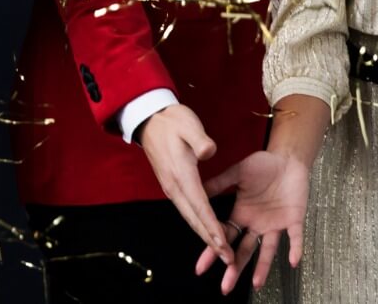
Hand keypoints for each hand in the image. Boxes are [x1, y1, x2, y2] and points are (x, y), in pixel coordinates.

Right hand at [138, 104, 232, 265]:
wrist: (149, 118)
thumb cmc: (171, 121)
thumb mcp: (188, 124)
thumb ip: (200, 139)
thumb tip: (210, 151)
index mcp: (182, 174)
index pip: (200, 206)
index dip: (212, 227)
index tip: (224, 244)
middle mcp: (175, 186)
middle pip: (194, 218)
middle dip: (211, 240)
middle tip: (227, 258)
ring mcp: (171, 187)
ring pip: (190, 217)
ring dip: (205, 235)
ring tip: (220, 251)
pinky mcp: (172, 185)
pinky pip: (187, 210)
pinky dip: (198, 224)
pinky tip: (208, 230)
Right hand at [196, 150, 309, 293]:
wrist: (287, 159)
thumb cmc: (263, 164)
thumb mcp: (237, 172)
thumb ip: (220, 182)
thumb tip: (199, 190)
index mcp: (241, 213)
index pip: (224, 237)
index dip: (213, 251)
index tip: (201, 267)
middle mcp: (256, 224)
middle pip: (243, 251)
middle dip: (233, 269)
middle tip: (225, 287)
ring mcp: (275, 224)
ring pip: (268, 251)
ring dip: (262, 268)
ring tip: (255, 284)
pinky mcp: (294, 220)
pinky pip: (295, 237)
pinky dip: (295, 249)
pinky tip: (292, 261)